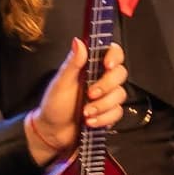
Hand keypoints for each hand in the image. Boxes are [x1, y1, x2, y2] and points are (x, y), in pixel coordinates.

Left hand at [21, 42, 123, 163]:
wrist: (53, 132)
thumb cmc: (54, 106)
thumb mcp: (60, 83)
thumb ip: (72, 63)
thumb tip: (78, 41)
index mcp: (89, 67)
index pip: (112, 52)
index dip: (114, 56)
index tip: (107, 65)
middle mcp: (100, 79)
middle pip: (120, 73)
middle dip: (106, 86)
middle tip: (90, 94)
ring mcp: (106, 96)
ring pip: (120, 95)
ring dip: (102, 106)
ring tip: (85, 112)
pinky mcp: (109, 112)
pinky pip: (117, 112)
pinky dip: (104, 118)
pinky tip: (91, 121)